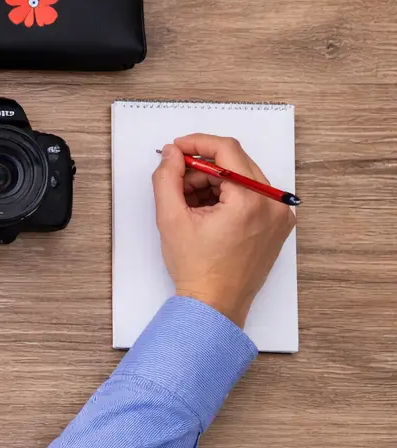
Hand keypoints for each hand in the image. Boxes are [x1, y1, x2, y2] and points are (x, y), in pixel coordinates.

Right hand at [152, 133, 296, 326]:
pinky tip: (207, 213)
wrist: (215, 304)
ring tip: (190, 205)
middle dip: (202, 167)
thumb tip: (171, 153)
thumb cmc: (197, 268)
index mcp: (251, 200)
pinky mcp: (279, 225)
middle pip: (236, 163)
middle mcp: (274, 205)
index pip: (227, 150)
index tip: (176, 149)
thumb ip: (167, 178)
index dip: (197, 143)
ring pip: (244, 178)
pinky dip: (229, 195)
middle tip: (177, 182)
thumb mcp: (171, 218)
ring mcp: (280, 216)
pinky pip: (253, 195)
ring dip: (214, 182)